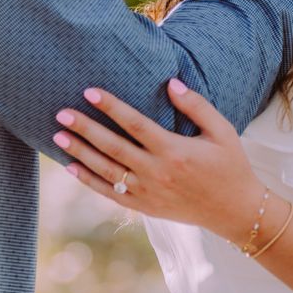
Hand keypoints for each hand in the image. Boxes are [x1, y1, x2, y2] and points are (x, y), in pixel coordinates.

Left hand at [52, 79, 261, 243]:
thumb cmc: (230, 165)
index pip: (135, 124)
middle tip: (61, 113)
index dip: (111, 106)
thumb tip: (171, 82)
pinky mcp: (144, 207)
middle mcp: (157, 172)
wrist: (234, 210)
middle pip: (113, 147)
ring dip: (80, 153)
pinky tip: (71, 167)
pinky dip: (89, 181)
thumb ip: (197, 106)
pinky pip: (110, 193)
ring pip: (106, 170)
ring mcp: (148, 192)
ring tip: (58, 136)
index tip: (90, 91)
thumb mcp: (222, 131)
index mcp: (174, 150)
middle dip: (85, 128)